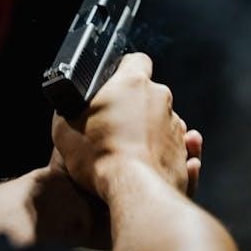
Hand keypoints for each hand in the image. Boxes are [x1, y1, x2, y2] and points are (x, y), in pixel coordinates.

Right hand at [51, 53, 201, 201]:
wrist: (133, 190)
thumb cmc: (99, 156)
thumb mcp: (66, 126)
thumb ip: (73, 108)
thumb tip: (74, 108)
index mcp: (132, 82)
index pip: (136, 60)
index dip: (124, 70)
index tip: (114, 85)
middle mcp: (159, 98)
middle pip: (147, 94)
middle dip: (133, 107)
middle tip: (113, 126)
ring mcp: (175, 124)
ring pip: (160, 121)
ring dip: (147, 131)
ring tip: (126, 152)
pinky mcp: (183, 150)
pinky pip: (172, 146)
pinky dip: (159, 153)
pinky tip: (141, 165)